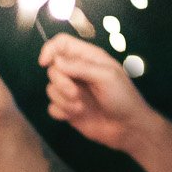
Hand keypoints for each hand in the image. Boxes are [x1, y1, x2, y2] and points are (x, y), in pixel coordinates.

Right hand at [40, 32, 153, 152]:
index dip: (50, 50)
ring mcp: (72, 91)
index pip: (62, 43)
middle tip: (75, 93)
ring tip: (81, 107)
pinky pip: (52, 107)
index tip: (44, 63)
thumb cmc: (123, 98)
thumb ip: (81, 66)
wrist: (127, 128)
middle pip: (53, 69)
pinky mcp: (68, 109)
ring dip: (63, 100)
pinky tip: (76, 115)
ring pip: (51, 89)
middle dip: (60, 82)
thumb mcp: (106, 76)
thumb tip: (56, 61)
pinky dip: (62, 112)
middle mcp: (78, 72)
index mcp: (89, 58)